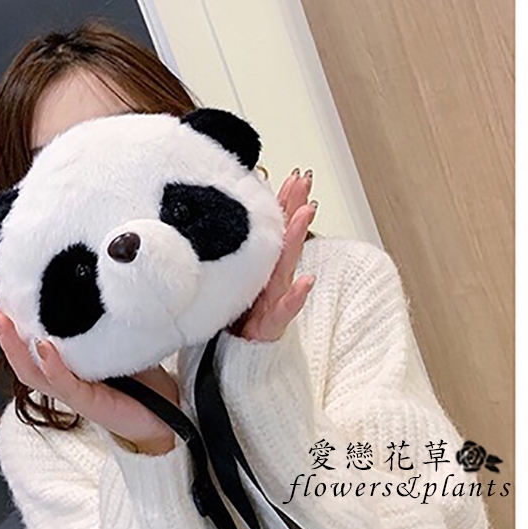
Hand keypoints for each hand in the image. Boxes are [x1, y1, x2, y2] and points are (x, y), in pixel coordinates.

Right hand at [0, 286, 178, 454]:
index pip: (24, 332)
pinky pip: (63, 384)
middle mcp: (58, 375)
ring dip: (12, 344)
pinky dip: (52, 365)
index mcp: (60, 359)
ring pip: (30, 369)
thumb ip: (98, 318)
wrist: (165, 413)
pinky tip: (44, 346)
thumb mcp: (114, 338)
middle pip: (15, 350)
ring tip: (0, 318)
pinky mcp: (87, 401)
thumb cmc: (139, 377)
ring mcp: (69, 390)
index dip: (3, 310)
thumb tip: (92, 278)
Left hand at [233, 167, 317, 341]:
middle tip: (303, 181)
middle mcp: (274, 277)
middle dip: (295, 207)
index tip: (292, 175)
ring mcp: (276, 296)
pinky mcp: (274, 321)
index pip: (276, 229)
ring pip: (287, 263)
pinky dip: (297, 295)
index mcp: (264, 266)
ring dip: (297, 236)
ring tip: (307, 212)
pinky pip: (286, 308)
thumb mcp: (235, 281)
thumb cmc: (242, 314)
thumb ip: (234, 254)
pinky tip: (307, 281)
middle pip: (286, 237)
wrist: (245, 352)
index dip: (285, 201)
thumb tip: (221, 225)